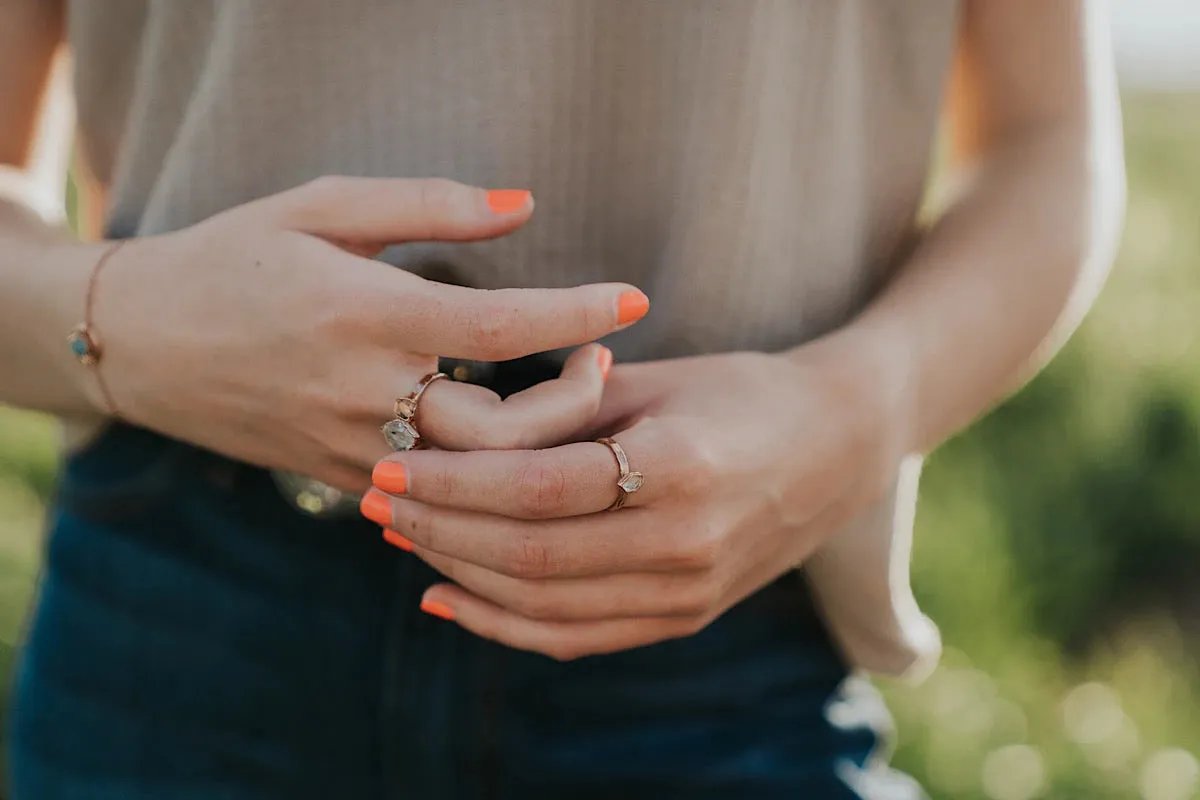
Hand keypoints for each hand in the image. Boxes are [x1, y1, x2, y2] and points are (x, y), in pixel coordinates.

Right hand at [87, 178, 648, 490]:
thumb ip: (430, 206)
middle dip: (576, 402)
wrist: (139, 342)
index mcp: (365, 314)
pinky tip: (522, 442)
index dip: (577, 314)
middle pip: (505, 432)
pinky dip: (491, 475)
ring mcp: (352, 447)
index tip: (634, 298)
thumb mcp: (322, 207)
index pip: (499, 326)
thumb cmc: (235, 258)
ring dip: (542, 447)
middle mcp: (364, 392)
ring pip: (478, 478)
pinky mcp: (342, 479)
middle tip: (601, 356)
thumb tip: (525, 206)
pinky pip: (437, 495)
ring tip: (571, 390)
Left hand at [362, 344, 903, 659]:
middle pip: (530, 556)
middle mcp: (686, 543)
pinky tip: (450, 598)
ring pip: (544, 608)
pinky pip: (576, 638)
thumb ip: (560, 415)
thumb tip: (457, 440)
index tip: (390, 465)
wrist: (837, 446)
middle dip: (438, 530)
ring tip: (401, 539)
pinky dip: (504, 626)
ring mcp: (688, 593)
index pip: (537, 490)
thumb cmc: (741, 391)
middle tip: (374, 501)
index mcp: (680, 466)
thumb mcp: (653, 381)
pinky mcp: (683, 617)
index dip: (452, 484)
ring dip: (460, 576)